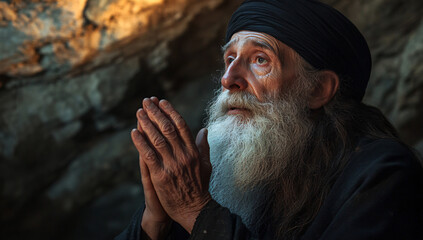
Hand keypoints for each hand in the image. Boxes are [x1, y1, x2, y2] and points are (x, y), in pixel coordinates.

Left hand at [132, 97, 211, 232]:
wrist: (194, 209)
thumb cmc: (200, 186)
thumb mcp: (206, 164)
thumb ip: (203, 146)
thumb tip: (204, 130)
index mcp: (193, 151)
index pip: (181, 125)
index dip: (171, 111)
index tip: (162, 101)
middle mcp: (183, 155)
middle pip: (167, 128)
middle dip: (156, 112)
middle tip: (146, 101)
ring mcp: (172, 165)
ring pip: (157, 139)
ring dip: (146, 123)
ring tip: (138, 112)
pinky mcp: (160, 175)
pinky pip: (149, 155)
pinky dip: (140, 142)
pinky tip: (133, 132)